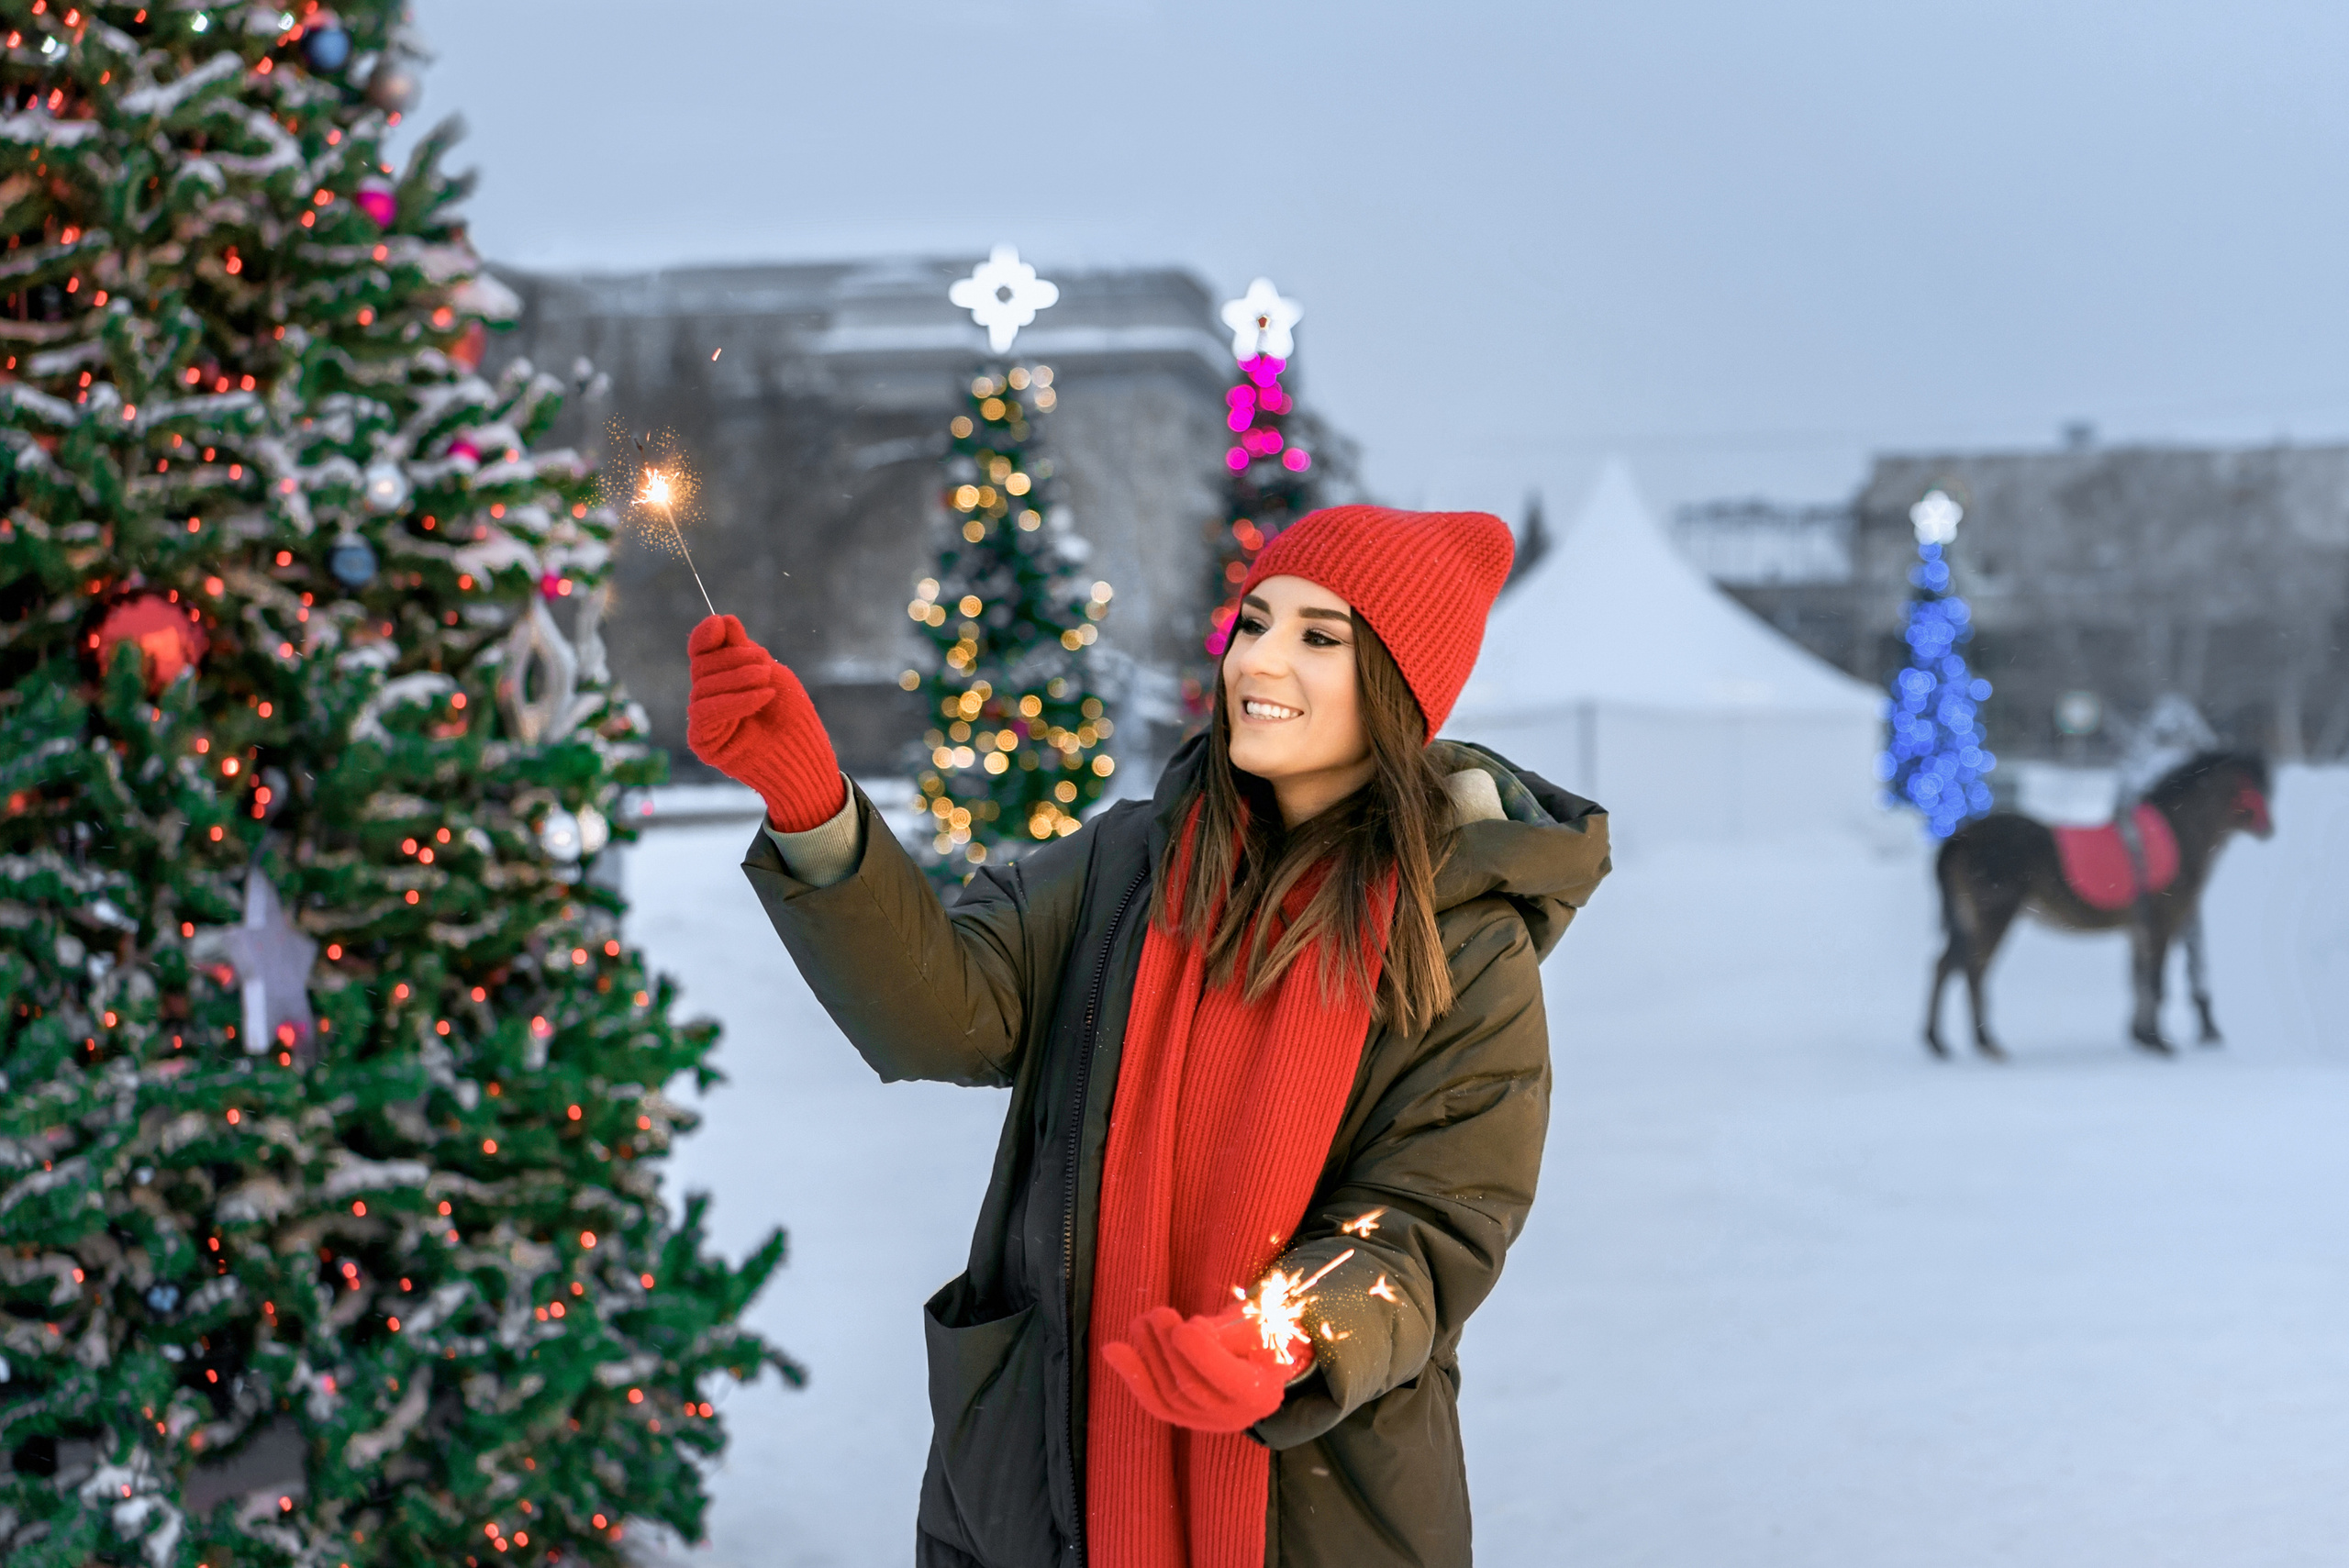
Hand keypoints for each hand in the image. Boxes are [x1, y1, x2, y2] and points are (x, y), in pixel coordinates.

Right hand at [686, 614, 844, 832]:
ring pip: (703, 687)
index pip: (702, 652)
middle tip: (765, 665)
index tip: (718, 624)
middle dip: (733, 659)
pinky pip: (706, 712)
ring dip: (739, 679)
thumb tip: (720, 620)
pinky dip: (735, 700)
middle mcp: (708, 698)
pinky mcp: (703, 741)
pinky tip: (763, 696)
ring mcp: (703, 721)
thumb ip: (743, 649)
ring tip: (768, 682)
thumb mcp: (771, 673)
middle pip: (702, 666)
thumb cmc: (792, 717)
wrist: (803, 757)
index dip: (705, 636)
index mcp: (722, 679)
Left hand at [1101, 1306, 1310, 1433]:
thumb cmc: (1259, 1333)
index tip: (1185, 1327)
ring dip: (1148, 1354)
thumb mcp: (1258, 1324)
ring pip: (1169, 1395)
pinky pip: (1155, 1402)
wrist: (1256, 1360)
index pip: (1230, 1380)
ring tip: (1141, 1320)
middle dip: (1169, 1349)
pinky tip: (1112, 1349)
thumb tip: (1193, 1331)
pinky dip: (1133, 1374)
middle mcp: (1235, 1417)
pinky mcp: (1183, 1418)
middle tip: (1159, 1313)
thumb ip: (1232, 1329)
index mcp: (1263, 1394)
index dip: (1203, 1355)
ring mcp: (1207, 1423)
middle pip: (1192, 1388)